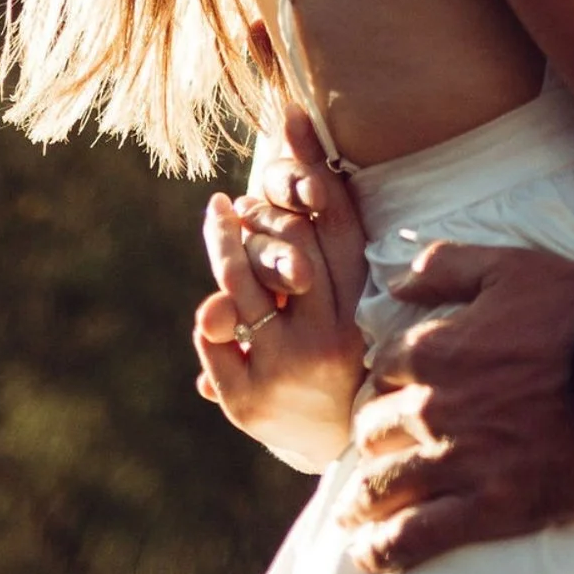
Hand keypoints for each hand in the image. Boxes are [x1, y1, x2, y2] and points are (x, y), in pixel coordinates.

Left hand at [191, 104, 368, 472]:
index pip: (332, 223)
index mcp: (363, 308)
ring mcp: (284, 370)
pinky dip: (210, 317)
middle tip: (225, 203)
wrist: (342, 445)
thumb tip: (294, 130)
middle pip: (281, 248)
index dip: (307, 168)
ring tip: (218, 221)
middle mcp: (328, 336)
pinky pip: (210, 339)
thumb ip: (330, 229)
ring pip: (236, 288)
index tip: (285, 128)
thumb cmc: (351, 349)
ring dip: (222, 247)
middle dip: (250, 219)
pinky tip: (213, 307)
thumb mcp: (352, 293)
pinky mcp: (247, 403)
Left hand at [340, 241, 573, 573]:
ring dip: (361, 501)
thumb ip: (444, 266)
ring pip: (386, 486)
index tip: (394, 389)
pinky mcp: (492, 505)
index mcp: (438, 351)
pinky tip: (367, 555)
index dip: (386, 378)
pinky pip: (421, 535)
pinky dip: (384, 548)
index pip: (383, 368)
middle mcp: (437, 408)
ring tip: (348, 515)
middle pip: (376, 430)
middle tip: (377, 449)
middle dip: (371, 438)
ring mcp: (462, 461)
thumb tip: (394, 281)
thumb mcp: (509, 265)